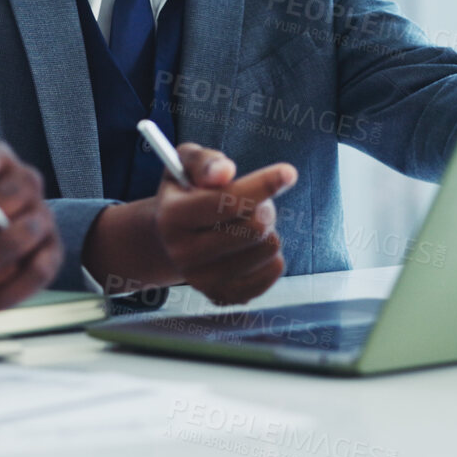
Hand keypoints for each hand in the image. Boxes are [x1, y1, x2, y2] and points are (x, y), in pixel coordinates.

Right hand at [82, 144, 296, 305]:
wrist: (168, 239)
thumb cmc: (184, 194)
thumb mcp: (184, 164)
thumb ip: (204, 161)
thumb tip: (225, 171)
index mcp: (172, 217)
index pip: (227, 202)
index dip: (263, 185)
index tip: (288, 173)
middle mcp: (184, 254)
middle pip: (255, 227)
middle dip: (264, 206)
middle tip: (255, 202)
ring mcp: (203, 280)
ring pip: (268, 248)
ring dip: (268, 229)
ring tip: (248, 223)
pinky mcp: (223, 296)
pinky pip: (272, 271)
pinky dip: (271, 254)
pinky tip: (252, 246)